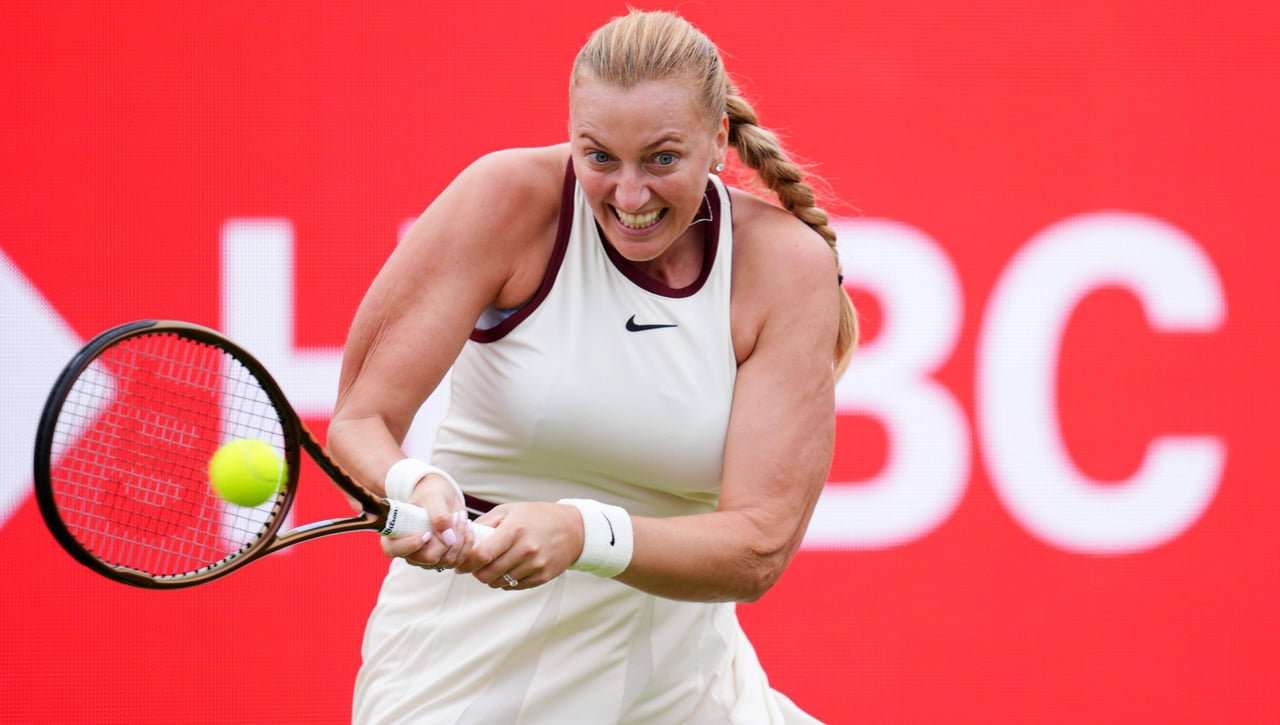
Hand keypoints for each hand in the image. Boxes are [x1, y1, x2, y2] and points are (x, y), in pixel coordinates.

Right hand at [380, 473, 473, 568]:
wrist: (442, 497)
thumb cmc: (431, 494)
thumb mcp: (433, 497)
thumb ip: (438, 515)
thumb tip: (448, 537)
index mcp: (395, 534)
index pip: (394, 550)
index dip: (410, 544)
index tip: (427, 532)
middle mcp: (409, 552)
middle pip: (429, 558)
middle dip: (446, 537)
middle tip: (455, 515)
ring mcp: (426, 559)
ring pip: (447, 559)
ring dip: (460, 537)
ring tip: (460, 516)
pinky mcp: (442, 560)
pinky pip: (458, 560)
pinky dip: (467, 543)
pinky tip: (467, 526)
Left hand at [454, 502, 583, 589]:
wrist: (574, 529)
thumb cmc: (539, 517)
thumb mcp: (510, 510)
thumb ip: (486, 523)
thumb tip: (464, 537)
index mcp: (515, 530)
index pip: (482, 555)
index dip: (466, 563)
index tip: (460, 565)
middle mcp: (526, 550)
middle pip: (487, 574)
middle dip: (476, 572)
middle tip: (475, 566)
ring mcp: (535, 565)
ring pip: (499, 583)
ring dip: (491, 578)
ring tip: (493, 566)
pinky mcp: (542, 577)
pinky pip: (514, 586)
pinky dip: (506, 581)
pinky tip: (509, 569)